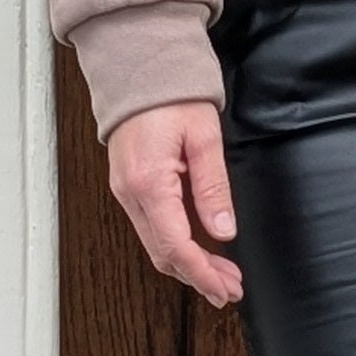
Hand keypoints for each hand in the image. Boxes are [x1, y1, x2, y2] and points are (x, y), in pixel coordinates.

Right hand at [107, 101, 241, 306]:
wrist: (137, 67)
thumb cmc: (171, 94)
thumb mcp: (204, 137)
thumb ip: (213, 187)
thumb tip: (222, 229)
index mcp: (149, 182)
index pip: (176, 246)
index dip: (203, 273)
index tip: (225, 288)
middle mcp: (130, 192)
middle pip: (163, 254)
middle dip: (198, 277)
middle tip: (230, 288)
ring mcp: (125, 191)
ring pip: (155, 245)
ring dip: (188, 264)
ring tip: (221, 274)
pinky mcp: (128, 186)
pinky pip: (151, 227)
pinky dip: (175, 245)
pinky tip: (198, 248)